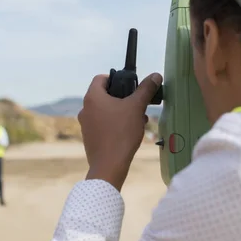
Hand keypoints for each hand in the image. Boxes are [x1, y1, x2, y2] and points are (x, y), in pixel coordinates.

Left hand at [79, 72, 162, 190]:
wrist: (109, 165)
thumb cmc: (122, 132)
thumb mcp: (137, 108)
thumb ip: (145, 90)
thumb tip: (155, 75)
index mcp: (93, 97)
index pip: (101, 78)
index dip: (116, 79)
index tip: (130, 87)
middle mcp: (85, 109)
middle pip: (104, 96)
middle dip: (123, 99)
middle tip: (138, 105)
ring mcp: (85, 125)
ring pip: (105, 112)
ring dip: (121, 112)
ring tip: (137, 121)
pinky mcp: (89, 138)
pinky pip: (102, 125)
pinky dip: (114, 125)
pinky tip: (128, 134)